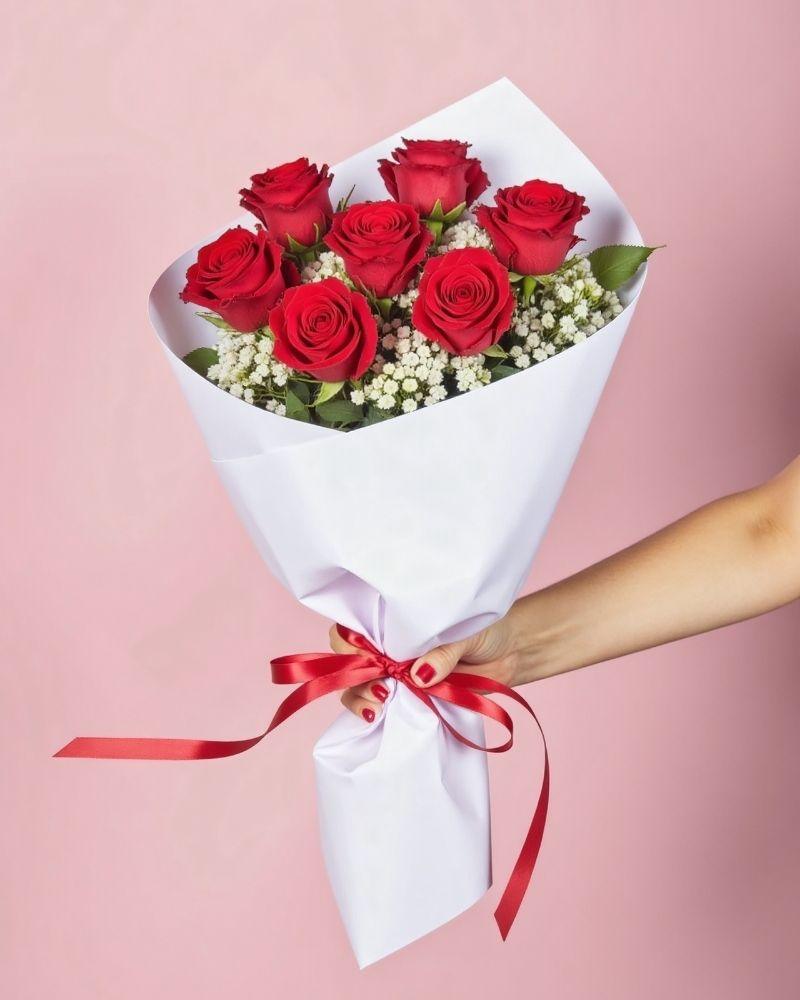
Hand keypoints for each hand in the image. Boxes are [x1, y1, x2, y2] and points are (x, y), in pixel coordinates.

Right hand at [330, 615, 521, 721]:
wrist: (510, 653)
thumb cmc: (485, 629)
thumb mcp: (465, 632)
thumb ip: (443, 651)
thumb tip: (419, 675)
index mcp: (395, 622)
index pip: (353, 628)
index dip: (348, 643)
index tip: (364, 657)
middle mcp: (388, 648)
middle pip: (351, 661)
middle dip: (354, 676)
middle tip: (379, 689)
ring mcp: (396, 675)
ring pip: (359, 687)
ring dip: (360, 698)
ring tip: (379, 706)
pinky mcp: (409, 698)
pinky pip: (381, 707)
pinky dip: (373, 713)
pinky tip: (378, 717)